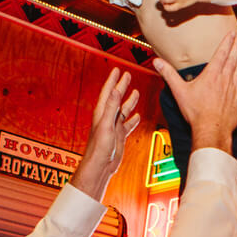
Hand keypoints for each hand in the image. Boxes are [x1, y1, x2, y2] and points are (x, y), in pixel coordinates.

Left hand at [69, 68, 140, 198]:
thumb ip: (111, 106)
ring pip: (123, 110)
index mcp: (102, 112)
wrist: (100, 166)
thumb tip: (115, 90)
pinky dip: (133, 119)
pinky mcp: (119, 136)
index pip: (108, 92)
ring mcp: (114, 127)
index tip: (118, 70)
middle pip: (116, 98)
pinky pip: (127, 124)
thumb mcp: (106, 124)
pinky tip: (137, 116)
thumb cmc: (99, 147)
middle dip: (121, 86)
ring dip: (129, 101)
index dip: (113, 81)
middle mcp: (107, 118)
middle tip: (127, 75)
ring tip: (135, 92)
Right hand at [153, 33, 236, 154]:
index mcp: (212, 75)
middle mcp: (225, 79)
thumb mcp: (179, 91)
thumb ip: (169, 74)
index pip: (221, 54)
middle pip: (233, 58)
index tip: (232, 34)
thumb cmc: (196, 112)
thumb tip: (157, 62)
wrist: (212, 130)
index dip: (227, 42)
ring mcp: (233, 89)